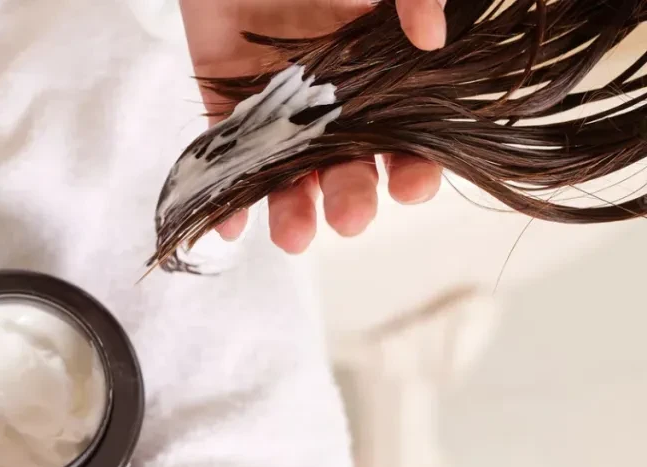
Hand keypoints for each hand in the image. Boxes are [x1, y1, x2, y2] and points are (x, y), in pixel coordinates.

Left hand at [180, 0, 445, 252]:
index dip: (413, 165)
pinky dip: (226, 194)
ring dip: (294, 210)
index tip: (412, 185)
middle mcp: (330, 104)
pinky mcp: (227, 107)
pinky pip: (227, 156)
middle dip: (352, 198)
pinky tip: (231, 225)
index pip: (405, 135)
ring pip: (290, 172)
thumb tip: (432, 36)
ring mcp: (279, 110)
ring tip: (295, 237)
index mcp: (376, 77)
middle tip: (350, 217)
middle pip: (347, 167)